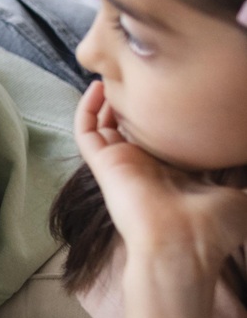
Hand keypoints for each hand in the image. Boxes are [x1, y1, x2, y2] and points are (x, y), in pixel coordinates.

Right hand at [76, 81, 246, 276]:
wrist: (183, 244)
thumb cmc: (214, 225)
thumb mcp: (242, 193)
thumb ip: (244, 173)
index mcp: (174, 169)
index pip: (162, 134)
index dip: (162, 112)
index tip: (171, 90)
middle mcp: (145, 163)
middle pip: (130, 124)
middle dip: (132, 100)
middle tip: (139, 76)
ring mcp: (121, 162)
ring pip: (104, 124)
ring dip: (106, 99)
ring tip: (115, 73)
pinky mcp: (102, 163)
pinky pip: (86, 131)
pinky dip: (87, 108)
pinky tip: (98, 87)